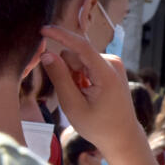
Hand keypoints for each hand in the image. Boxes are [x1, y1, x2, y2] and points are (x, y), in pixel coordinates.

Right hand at [39, 24, 144, 155]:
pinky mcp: (110, 67)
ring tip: (83, 96)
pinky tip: (88, 93)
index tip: (43, 29)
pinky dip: (80, 78)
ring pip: (78, 61)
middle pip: (75, 55)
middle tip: (74, 95)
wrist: (122, 135)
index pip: (81, 46)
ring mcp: (113, 64)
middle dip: (66, 71)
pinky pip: (85, 65)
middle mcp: (112, 63)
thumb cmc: (98, 125)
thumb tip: (47, 54)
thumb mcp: (73, 105)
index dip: (61, 35)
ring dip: (73, 76)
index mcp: (107, 72)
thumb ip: (60, 78)